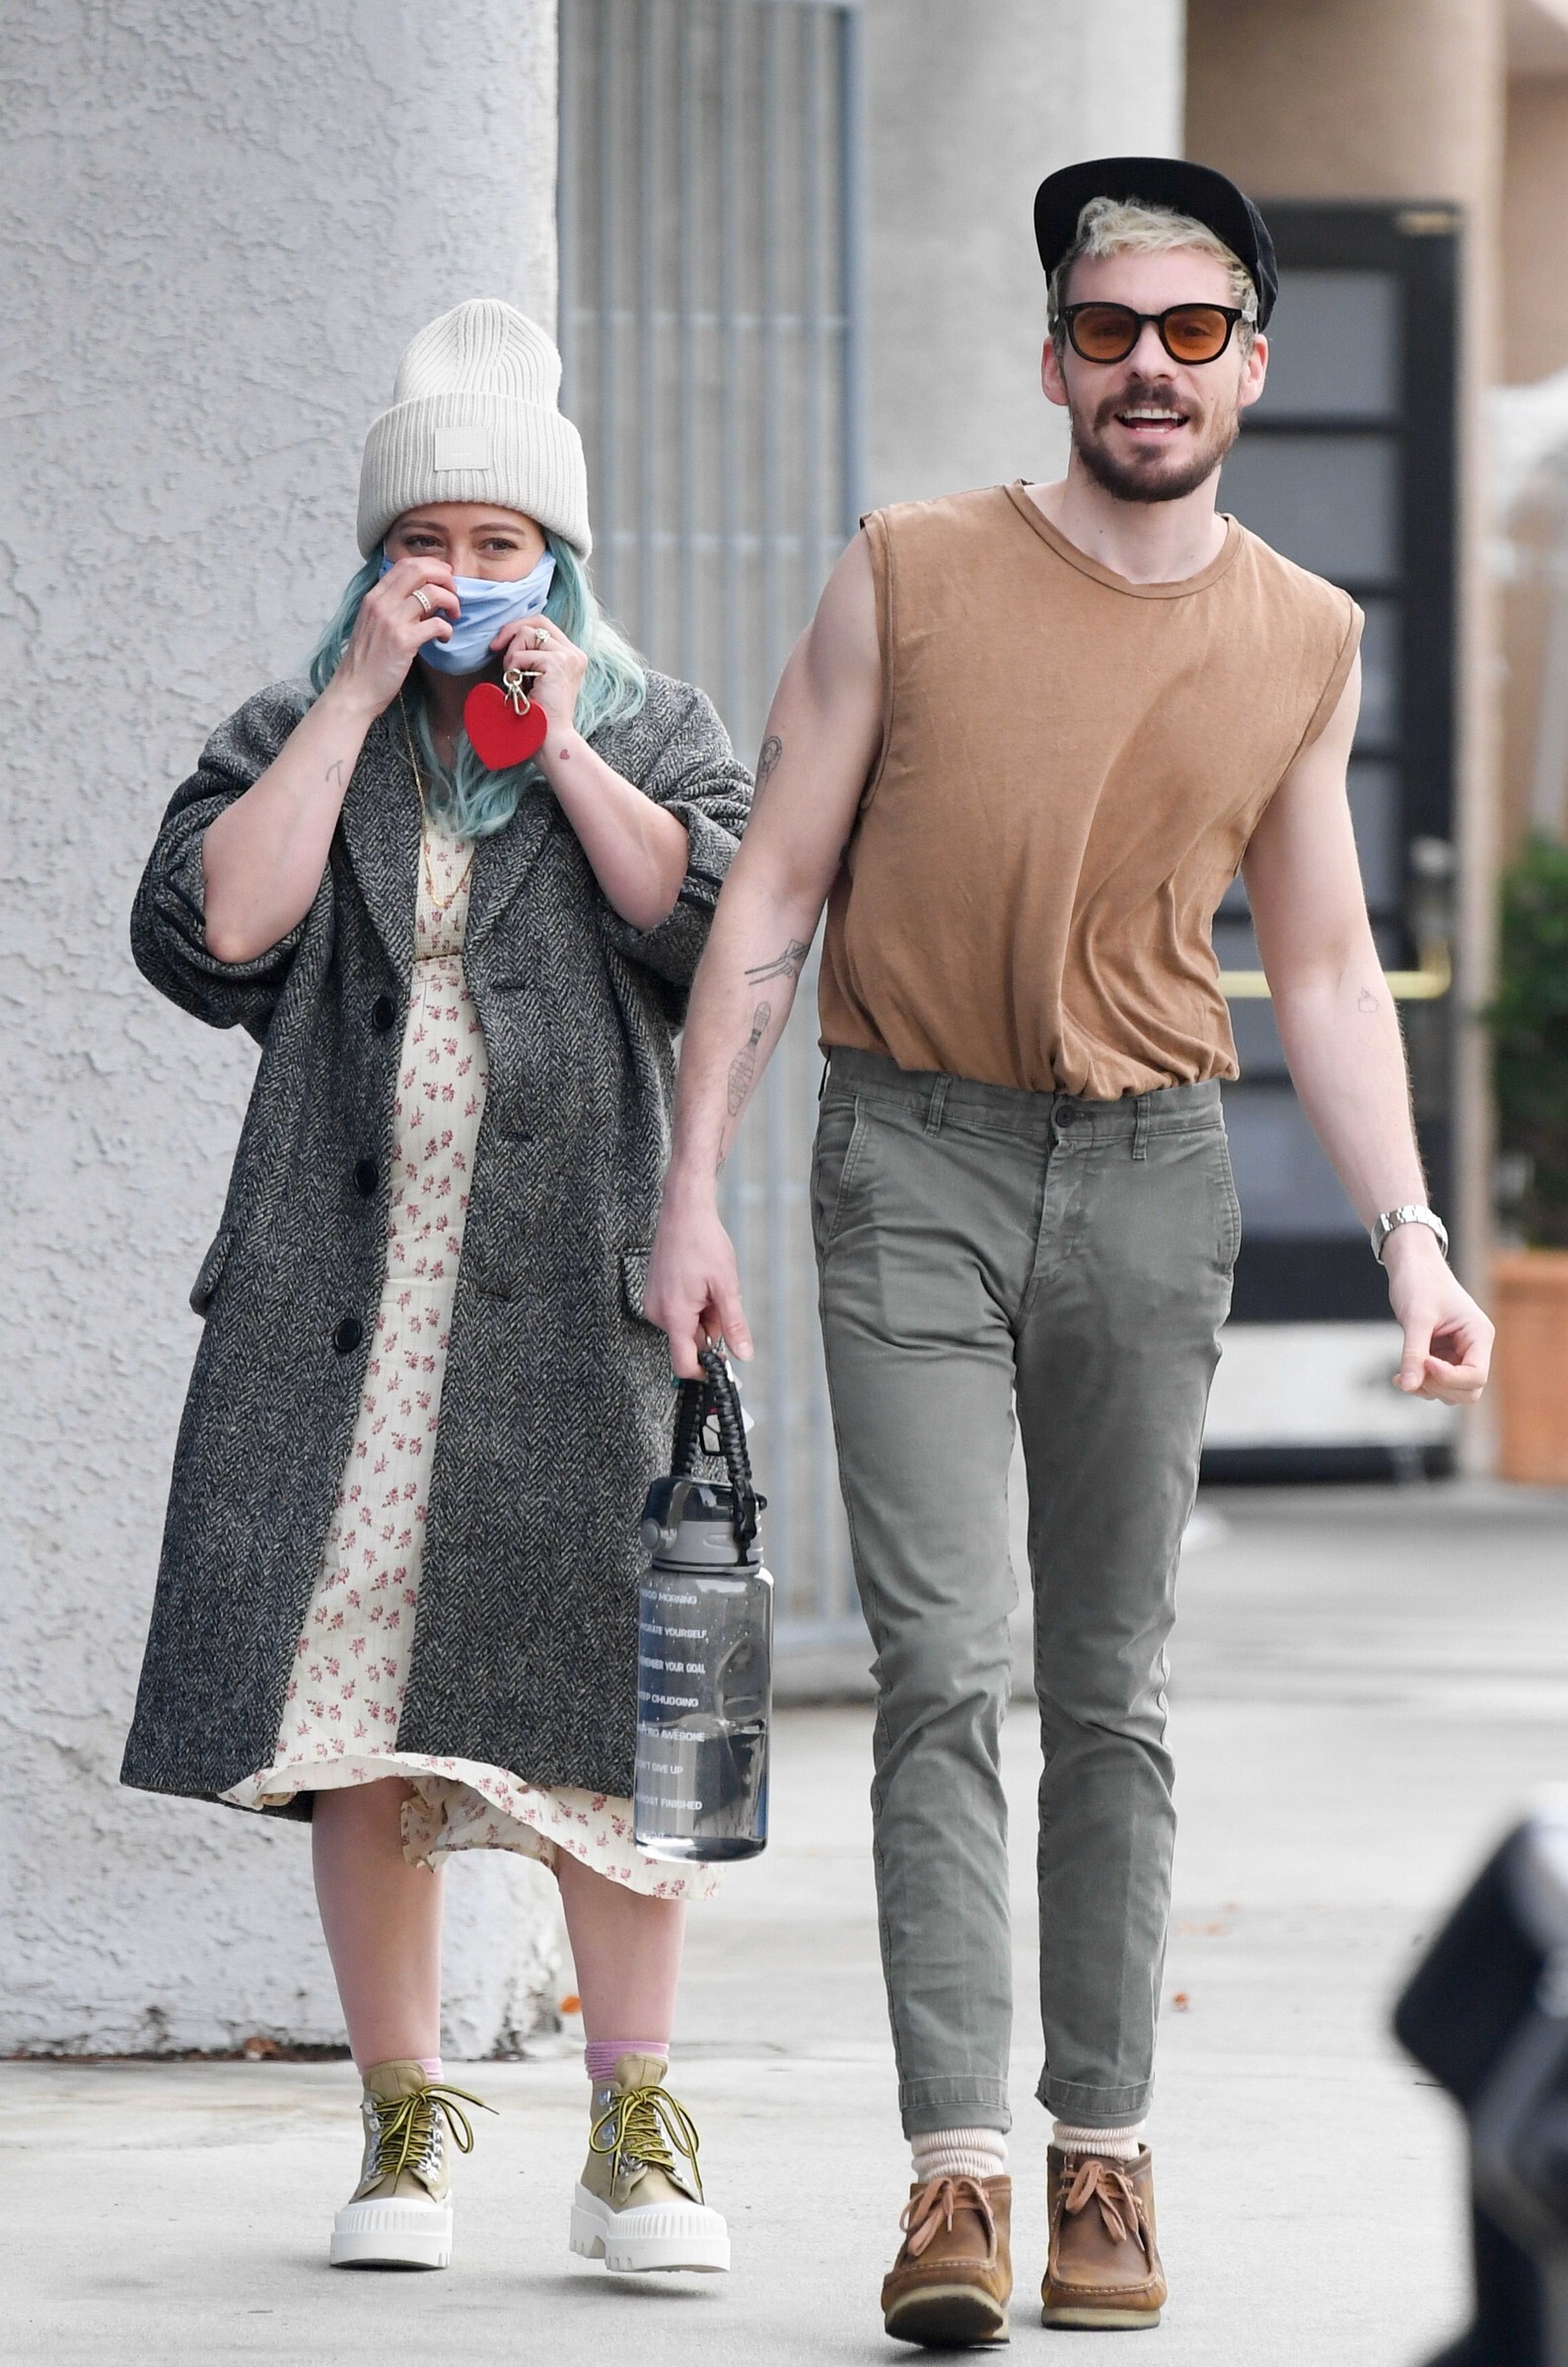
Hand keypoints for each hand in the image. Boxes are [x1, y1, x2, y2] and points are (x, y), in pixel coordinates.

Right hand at [327, 557, 458, 720]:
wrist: (353, 690)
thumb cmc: (366, 661)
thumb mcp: (373, 624)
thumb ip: (392, 607)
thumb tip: (422, 596)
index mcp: (374, 597)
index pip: (405, 564)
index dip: (431, 566)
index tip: (443, 579)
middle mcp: (381, 603)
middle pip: (420, 570)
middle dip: (445, 578)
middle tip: (454, 594)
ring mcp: (392, 621)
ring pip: (433, 594)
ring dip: (451, 603)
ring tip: (453, 617)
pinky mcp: (404, 641)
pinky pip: (437, 623)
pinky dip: (447, 629)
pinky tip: (444, 638)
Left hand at [492, 612, 586, 746]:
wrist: (550, 741)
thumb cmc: (538, 716)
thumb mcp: (534, 679)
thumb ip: (531, 657)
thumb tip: (507, 636)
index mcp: (572, 656)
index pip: (544, 624)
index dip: (518, 628)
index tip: (498, 645)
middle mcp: (574, 654)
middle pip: (536, 622)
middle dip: (510, 633)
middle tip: (495, 651)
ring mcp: (568, 657)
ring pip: (526, 634)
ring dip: (511, 656)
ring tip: (515, 680)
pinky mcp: (557, 664)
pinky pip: (520, 655)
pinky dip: (512, 670)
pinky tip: (518, 687)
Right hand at [645, 1183, 753, 1379]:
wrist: (684, 1212)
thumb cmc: (703, 1243)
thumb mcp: (726, 1287)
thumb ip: (734, 1325)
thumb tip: (743, 1354)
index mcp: (675, 1316)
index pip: (684, 1365)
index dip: (705, 1372)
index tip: (723, 1367)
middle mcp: (658, 1313)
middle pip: (689, 1342)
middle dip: (710, 1329)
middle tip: (722, 1300)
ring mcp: (653, 1303)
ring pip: (685, 1326)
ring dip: (703, 1315)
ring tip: (710, 1285)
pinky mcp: (653, 1294)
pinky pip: (677, 1312)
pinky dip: (693, 1305)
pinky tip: (699, 1282)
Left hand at [1382, 1224, 1493, 1403]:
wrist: (1412, 1267)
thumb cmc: (1420, 1283)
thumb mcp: (1416, 1318)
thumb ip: (1413, 1353)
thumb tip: (1409, 1387)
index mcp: (1479, 1335)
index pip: (1477, 1375)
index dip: (1450, 1378)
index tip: (1426, 1362)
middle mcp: (1474, 1348)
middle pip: (1469, 1391)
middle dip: (1440, 1387)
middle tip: (1413, 1371)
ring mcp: (1458, 1355)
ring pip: (1452, 1392)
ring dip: (1428, 1389)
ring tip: (1403, 1374)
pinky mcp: (1442, 1358)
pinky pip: (1436, 1384)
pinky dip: (1419, 1384)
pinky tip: (1400, 1376)